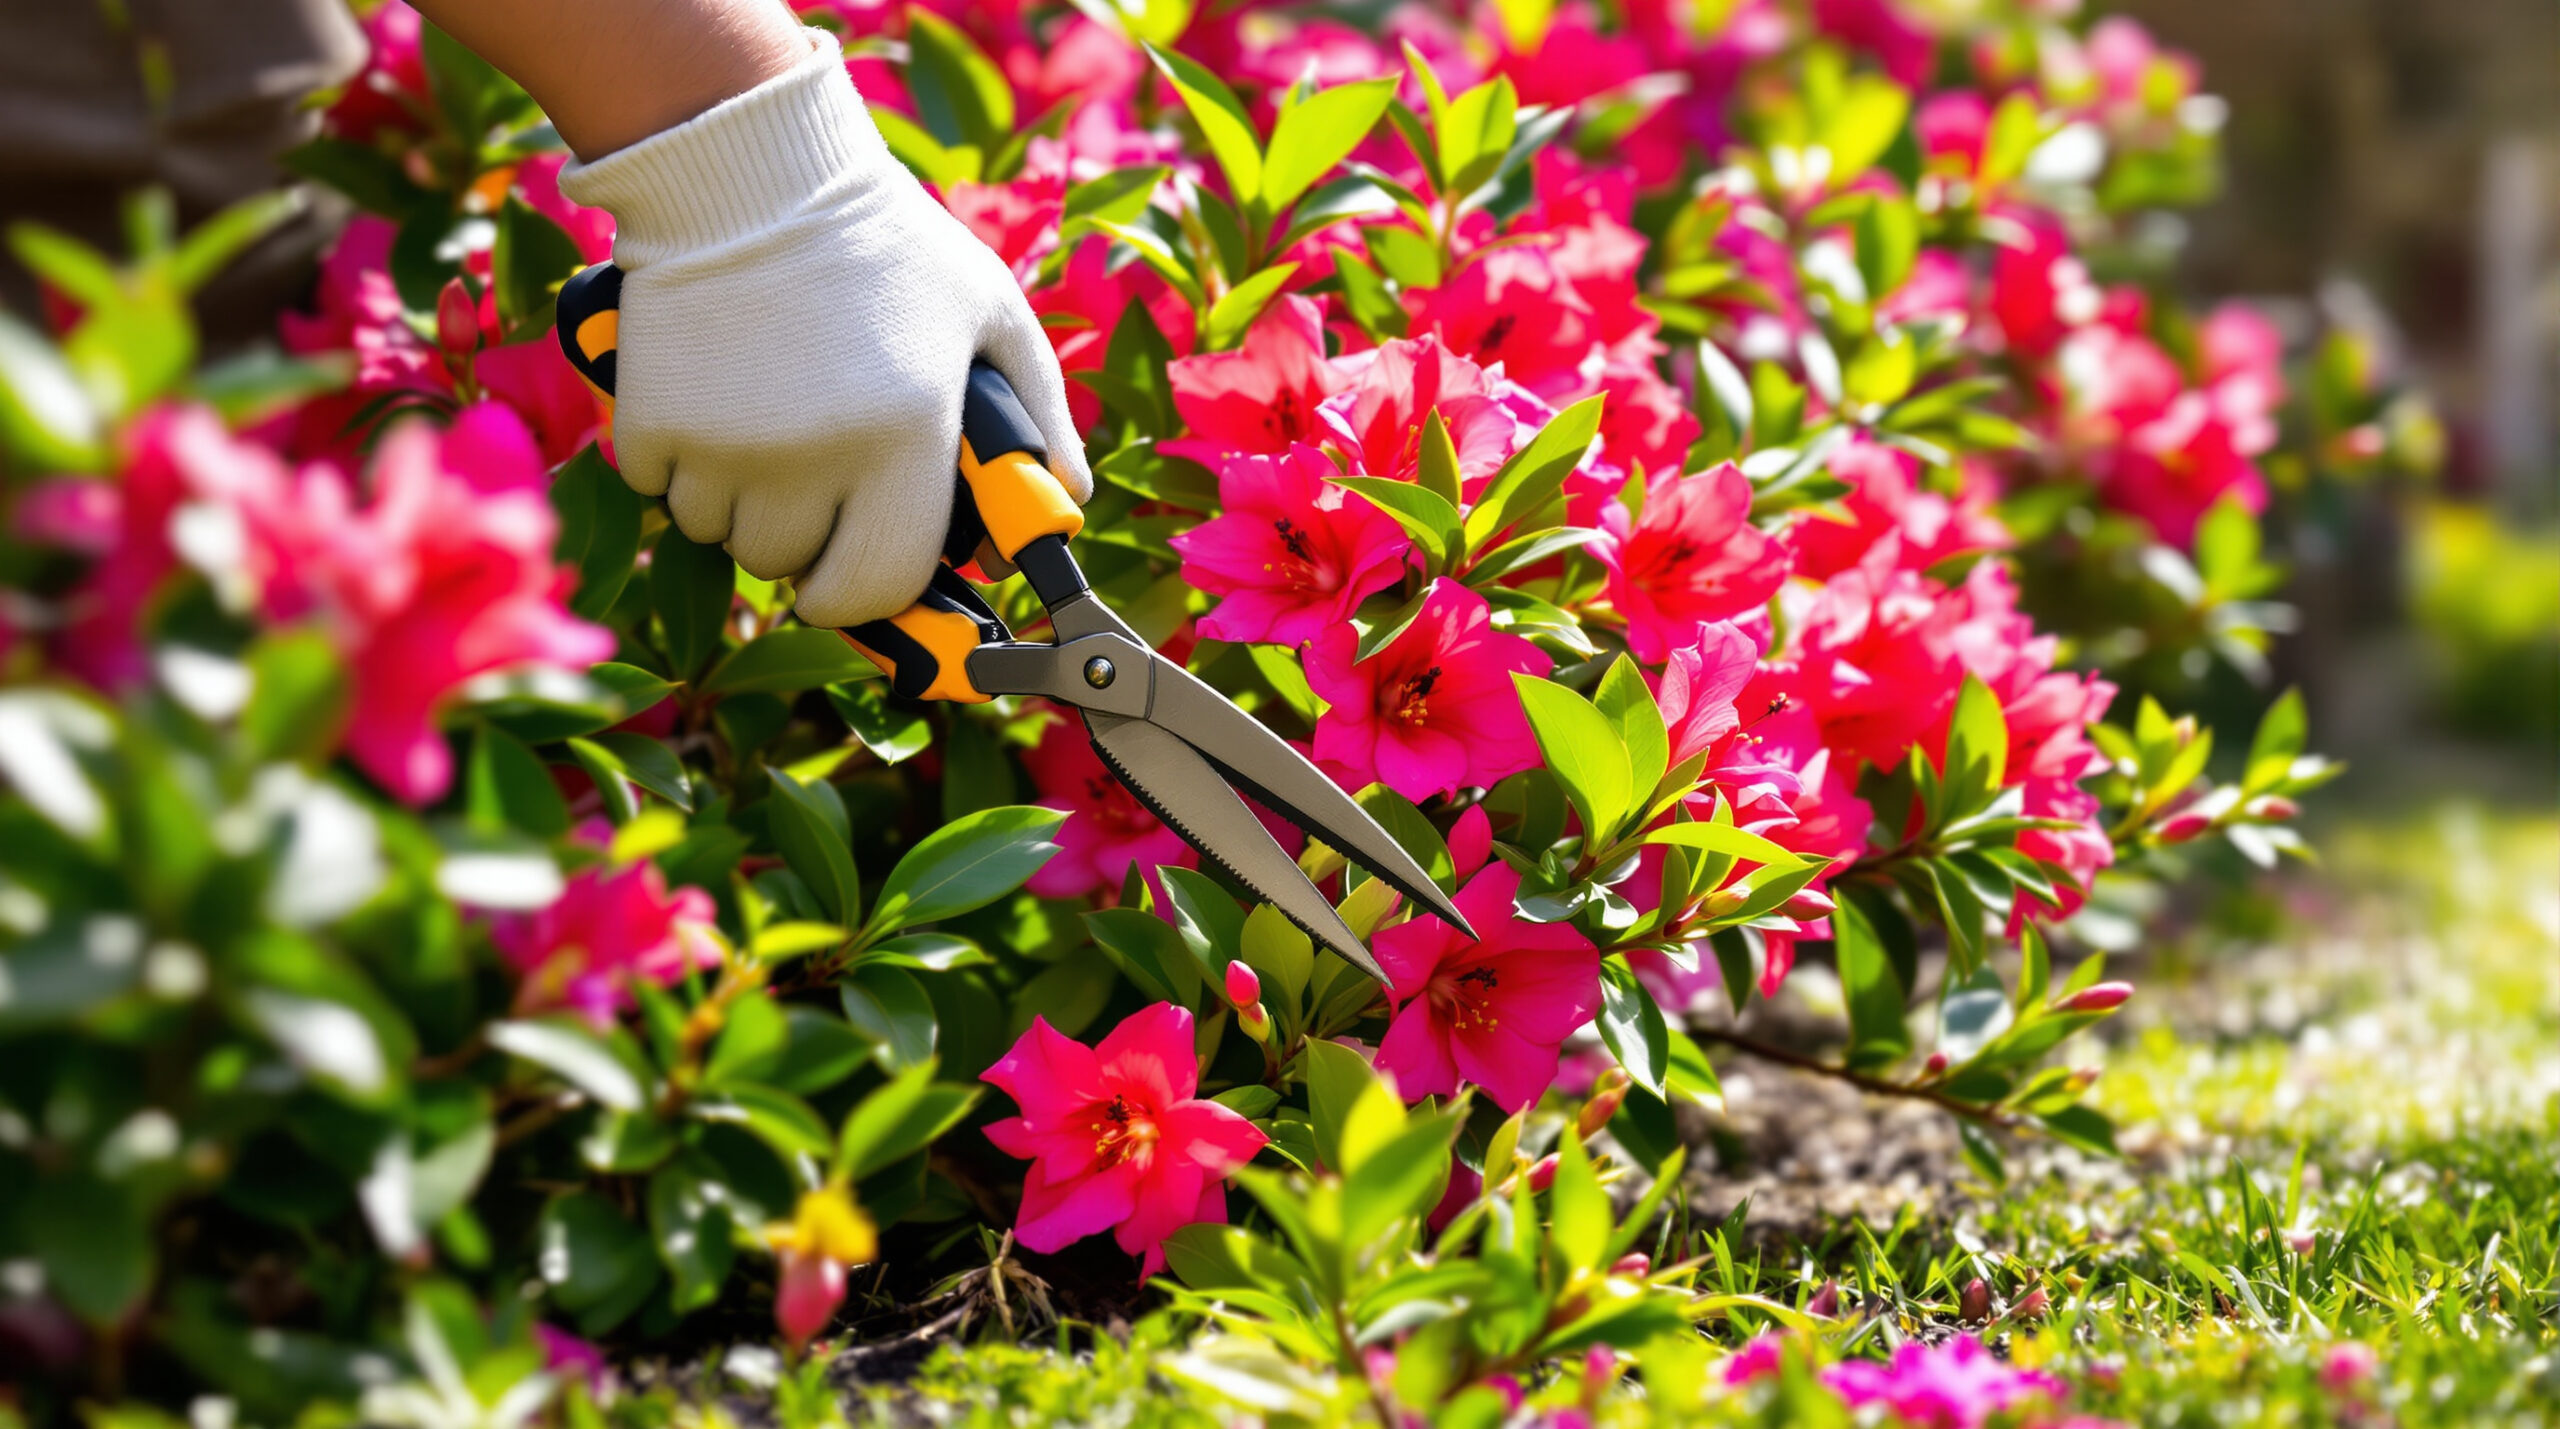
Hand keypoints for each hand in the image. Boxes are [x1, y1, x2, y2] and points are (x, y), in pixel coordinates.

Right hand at [557, 29, 1087, 628]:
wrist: (752, 170)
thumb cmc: (886, 244)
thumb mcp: (991, 313)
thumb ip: (1041, 413)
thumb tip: (1067, 504)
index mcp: (905, 440)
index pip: (876, 587)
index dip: (864, 593)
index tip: (855, 574)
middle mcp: (813, 458)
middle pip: (787, 566)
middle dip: (801, 536)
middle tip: (813, 472)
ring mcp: (725, 447)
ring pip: (721, 536)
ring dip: (738, 504)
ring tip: (763, 425)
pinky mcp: (653, 423)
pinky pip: (660, 492)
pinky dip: (679, 465)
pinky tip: (709, 403)